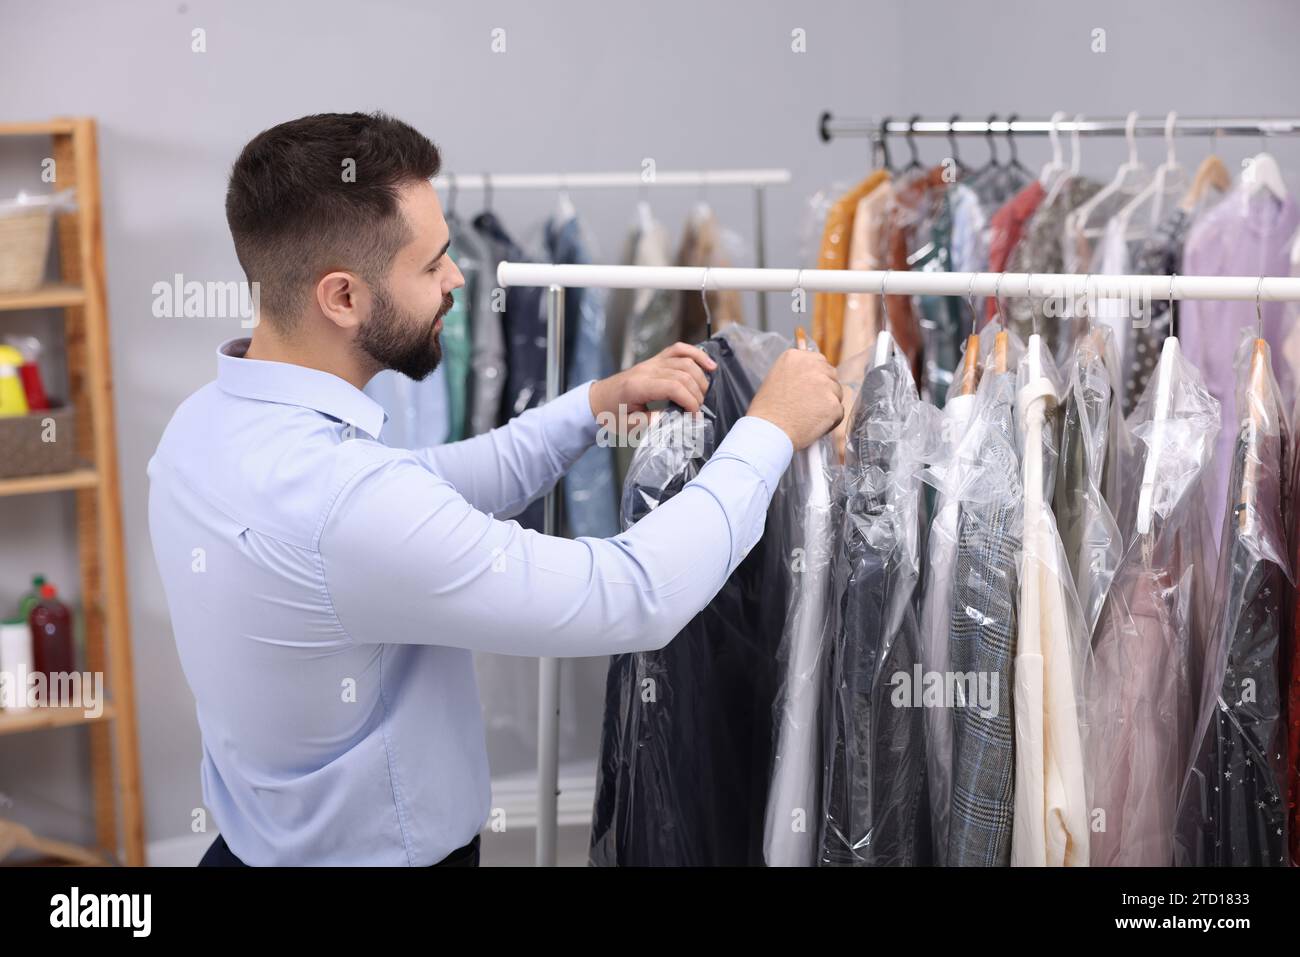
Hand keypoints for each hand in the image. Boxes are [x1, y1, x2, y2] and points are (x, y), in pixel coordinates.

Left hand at [588, 342, 717, 431]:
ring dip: (700, 377)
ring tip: (703, 395)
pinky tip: (709, 365)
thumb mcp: (630, 426)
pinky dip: (696, 354)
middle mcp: (647, 369)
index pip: (673, 387)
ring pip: (685, 361)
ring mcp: (652, 362)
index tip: (694, 416)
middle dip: (696, 393)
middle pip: (683, 374)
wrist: (597, 400)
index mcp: (638, 386)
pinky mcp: (656, 360)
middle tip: (697, 410)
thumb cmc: (612, 414)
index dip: (690, 401)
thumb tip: (678, 418)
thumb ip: (654, 422)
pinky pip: (678, 349)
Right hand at [747, 347, 842, 449]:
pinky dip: (830, 420)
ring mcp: (825, 385)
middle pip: (831, 375)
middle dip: (824, 389)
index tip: (808, 388)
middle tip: (809, 404)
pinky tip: (813, 424)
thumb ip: (796, 371)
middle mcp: (812, 366)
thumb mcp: (776, 378)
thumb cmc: (767, 410)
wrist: (768, 430)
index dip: (815, 377)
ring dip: (827, 404)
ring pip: (836, 393)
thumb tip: (811, 373)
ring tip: (808, 415)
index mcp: (796, 357)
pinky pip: (839, 411)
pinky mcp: (833, 404)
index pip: (819, 361)